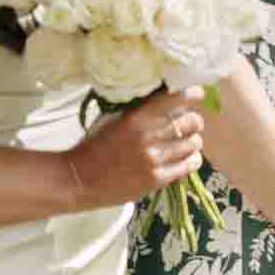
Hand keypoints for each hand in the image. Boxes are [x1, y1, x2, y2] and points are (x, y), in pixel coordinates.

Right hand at [68, 92, 205, 206]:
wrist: (80, 179)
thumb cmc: (95, 146)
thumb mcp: (113, 119)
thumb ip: (139, 109)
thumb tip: (167, 96)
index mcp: (136, 117)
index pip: (176, 99)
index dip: (192, 95)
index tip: (195, 94)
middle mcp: (148, 136)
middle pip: (191, 122)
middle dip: (194, 121)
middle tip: (189, 123)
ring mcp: (154, 159)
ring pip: (194, 143)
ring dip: (193, 141)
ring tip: (186, 142)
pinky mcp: (157, 179)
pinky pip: (189, 165)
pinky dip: (192, 159)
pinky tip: (186, 158)